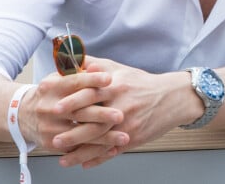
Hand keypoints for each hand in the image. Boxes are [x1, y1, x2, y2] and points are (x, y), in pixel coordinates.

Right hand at [19, 70, 128, 167]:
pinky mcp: (51, 143)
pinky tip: (112, 149)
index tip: (110, 79)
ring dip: (104, 137)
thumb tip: (98, 66)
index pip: (74, 82)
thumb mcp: (59, 77)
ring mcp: (49, 127)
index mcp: (52, 86)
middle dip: (102, 114)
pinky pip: (76, 148)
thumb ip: (79, 71)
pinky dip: (96, 150)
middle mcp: (49, 107)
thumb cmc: (51, 92)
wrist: (23, 114)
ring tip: (124, 137)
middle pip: (78, 111)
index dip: (92, 80)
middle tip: (121, 115)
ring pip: (80, 133)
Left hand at [54, 56, 201, 167]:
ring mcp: (128, 124)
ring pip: (100, 140)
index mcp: (117, 86)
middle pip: (93, 121)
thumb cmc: (143, 83)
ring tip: (62, 157)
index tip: (56, 106)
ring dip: (80, 151)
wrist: (171, 97)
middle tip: (52, 139)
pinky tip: (83, 163)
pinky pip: (112, 150)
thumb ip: (98, 65)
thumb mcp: (121, 69)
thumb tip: (77, 60)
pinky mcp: (134, 137)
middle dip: (72, 132)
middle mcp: (122, 105)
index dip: (73, 100)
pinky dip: (97, 159)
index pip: (91, 92)